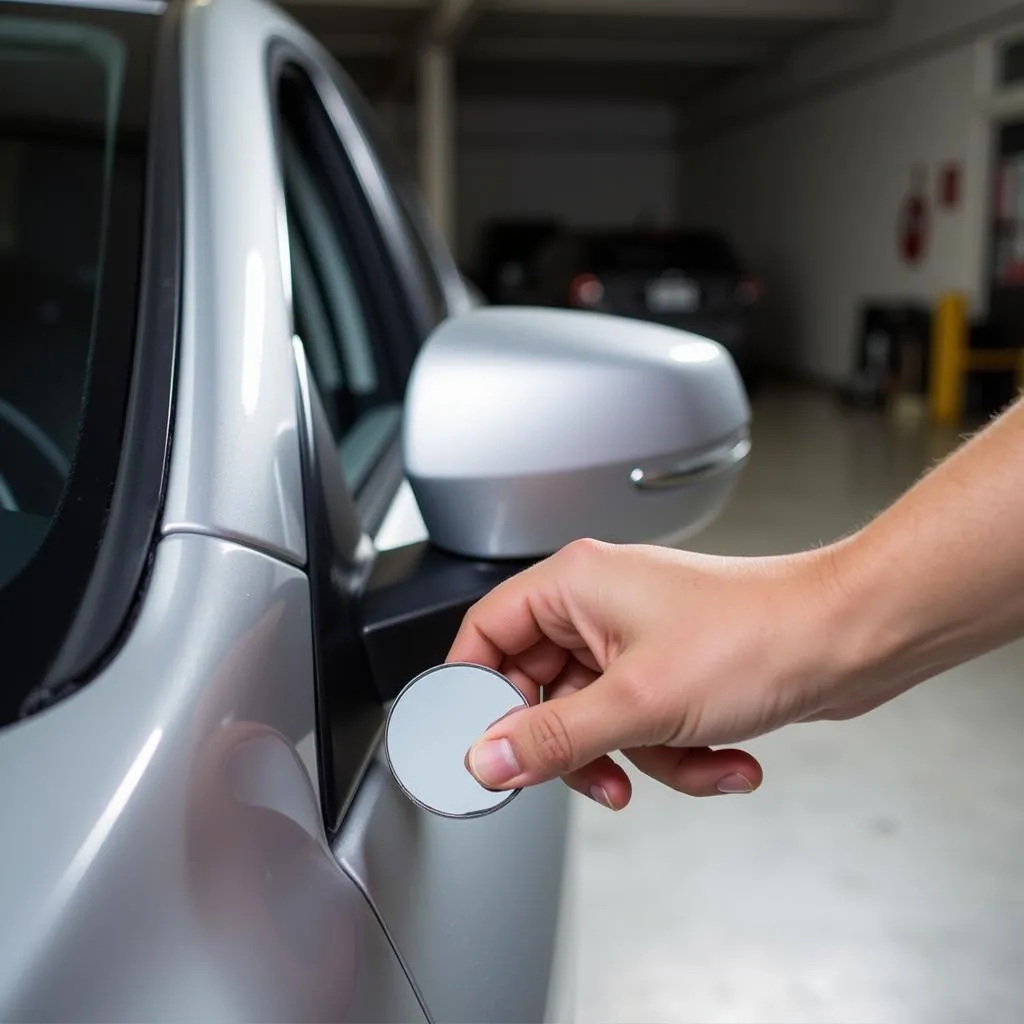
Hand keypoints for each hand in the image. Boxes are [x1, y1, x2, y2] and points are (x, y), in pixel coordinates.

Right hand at [448, 538, 876, 809]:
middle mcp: (599, 606)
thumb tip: (489, 759)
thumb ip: (553, 737)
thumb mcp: (638, 702)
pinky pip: (640, 725)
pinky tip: (724, 761)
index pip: (486, 633)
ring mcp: (636, 638)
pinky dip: (676, 753)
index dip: (475, 693)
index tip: (481, 747)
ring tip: (684, 760)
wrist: (850, 639)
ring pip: (594, 718)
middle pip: (539, 689)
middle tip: (592, 773)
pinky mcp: (669, 669)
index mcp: (575, 585)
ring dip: (639, 757)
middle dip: (576, 744)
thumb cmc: (760, 635)